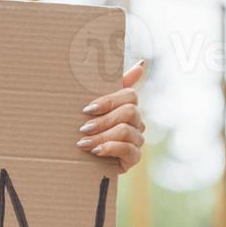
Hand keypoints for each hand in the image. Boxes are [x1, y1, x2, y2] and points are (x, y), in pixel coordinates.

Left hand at [77, 60, 146, 174]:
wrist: (83, 161)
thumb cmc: (89, 130)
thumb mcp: (95, 108)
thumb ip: (111, 86)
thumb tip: (142, 64)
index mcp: (128, 106)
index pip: (130, 95)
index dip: (109, 101)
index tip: (87, 108)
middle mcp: (136, 122)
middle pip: (129, 112)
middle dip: (103, 120)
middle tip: (83, 128)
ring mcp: (137, 140)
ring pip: (126, 130)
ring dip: (102, 136)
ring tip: (83, 143)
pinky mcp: (135, 157)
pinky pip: (128, 149)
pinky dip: (110, 148)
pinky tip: (96, 151)